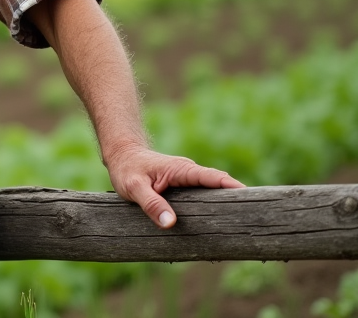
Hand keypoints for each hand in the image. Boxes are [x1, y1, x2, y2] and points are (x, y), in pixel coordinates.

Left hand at [104, 143, 244, 228]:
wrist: (121, 155)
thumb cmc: (126, 170)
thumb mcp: (133, 188)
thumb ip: (151, 204)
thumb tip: (170, 224)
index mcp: (181, 170)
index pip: (213, 178)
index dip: (233, 188)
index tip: (253, 198)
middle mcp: (190, 172)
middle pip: (220, 186)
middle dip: (239, 199)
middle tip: (260, 218)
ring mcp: (189, 179)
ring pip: (214, 191)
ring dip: (229, 203)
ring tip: (249, 223)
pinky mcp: (186, 186)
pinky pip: (206, 194)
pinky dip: (216, 204)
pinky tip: (224, 222)